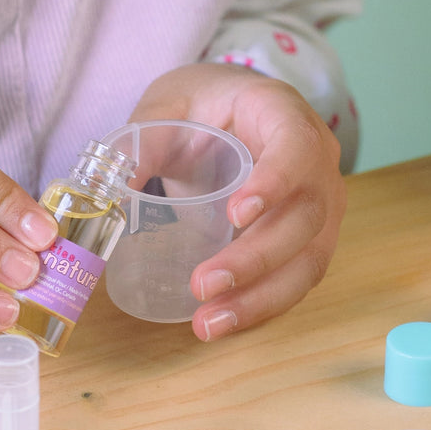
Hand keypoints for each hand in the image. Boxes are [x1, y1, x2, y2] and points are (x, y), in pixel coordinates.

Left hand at [127, 63, 345, 340]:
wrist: (227, 113)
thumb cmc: (202, 106)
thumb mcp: (166, 107)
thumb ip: (140, 145)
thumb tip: (110, 200)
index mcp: (284, 115)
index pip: (297, 147)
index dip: (275, 183)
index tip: (236, 214)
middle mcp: (317, 163)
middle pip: (306, 216)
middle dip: (256, 259)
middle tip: (203, 285)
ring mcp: (320, 205)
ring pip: (309, 259)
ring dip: (261, 298)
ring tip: (209, 324)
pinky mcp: (308, 240)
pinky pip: (297, 279)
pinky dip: (262, 306)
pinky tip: (222, 323)